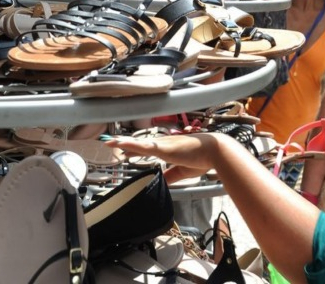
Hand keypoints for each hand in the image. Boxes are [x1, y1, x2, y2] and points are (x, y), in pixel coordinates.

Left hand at [105, 133, 220, 182]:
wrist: (215, 151)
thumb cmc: (202, 158)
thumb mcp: (183, 170)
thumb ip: (172, 175)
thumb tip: (162, 181)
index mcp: (168, 149)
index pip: (147, 148)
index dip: (134, 149)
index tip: (122, 150)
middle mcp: (163, 144)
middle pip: (139, 144)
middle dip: (124, 144)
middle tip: (110, 144)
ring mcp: (163, 145)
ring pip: (139, 143)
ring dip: (124, 143)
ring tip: (110, 143)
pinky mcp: (165, 148)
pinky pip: (145, 146)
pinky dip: (132, 145)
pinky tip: (122, 145)